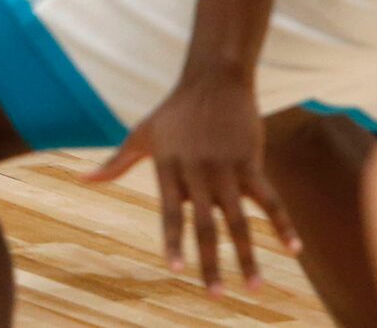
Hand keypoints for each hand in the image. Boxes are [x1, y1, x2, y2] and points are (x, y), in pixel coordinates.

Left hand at [84, 71, 295, 293]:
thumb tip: (82, 180)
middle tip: (216, 296)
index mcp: (169, 168)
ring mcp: (226, 168)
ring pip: (239, 220)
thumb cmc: (173, 111)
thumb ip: (116, 163)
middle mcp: (197, 171)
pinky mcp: (250, 162)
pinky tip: (294, 250)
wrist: (214, 80)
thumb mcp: (141, 135)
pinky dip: (283, 225)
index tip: (176, 269)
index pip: (171, 212)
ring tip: (255, 288)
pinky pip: (270, 199)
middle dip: (211, 262)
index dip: (174, 241)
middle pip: (205, 225)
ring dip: (248, 256)